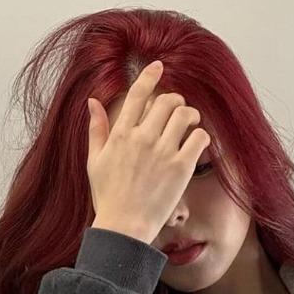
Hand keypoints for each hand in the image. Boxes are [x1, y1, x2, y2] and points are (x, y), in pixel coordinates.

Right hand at [86, 60, 210, 245]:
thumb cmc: (108, 197)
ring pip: (185, 114)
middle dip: (175, 101)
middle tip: (177, 110)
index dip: (150, 75)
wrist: (124, 227)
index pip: (138, 93)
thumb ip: (96, 129)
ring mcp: (163, 152)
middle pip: (167, 100)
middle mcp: (142, 138)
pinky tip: (197, 143)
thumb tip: (93, 101)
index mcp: (121, 134)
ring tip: (190, 124)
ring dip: (190, 114)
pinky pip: (199, 137)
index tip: (159, 66)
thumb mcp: (95, 161)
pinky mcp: (180, 168)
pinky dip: (201, 136)